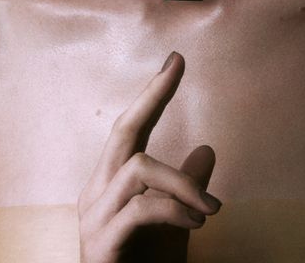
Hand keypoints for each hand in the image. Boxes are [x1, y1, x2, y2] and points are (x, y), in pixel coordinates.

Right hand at [77, 52, 220, 262]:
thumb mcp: (174, 226)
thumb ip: (185, 190)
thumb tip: (207, 149)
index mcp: (109, 185)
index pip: (130, 129)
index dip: (153, 93)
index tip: (175, 60)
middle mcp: (95, 193)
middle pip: (123, 131)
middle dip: (152, 94)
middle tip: (178, 66)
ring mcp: (94, 218)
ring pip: (138, 167)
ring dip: (182, 182)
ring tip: (210, 209)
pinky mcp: (102, 245)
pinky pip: (140, 210)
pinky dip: (174, 210)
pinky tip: (197, 224)